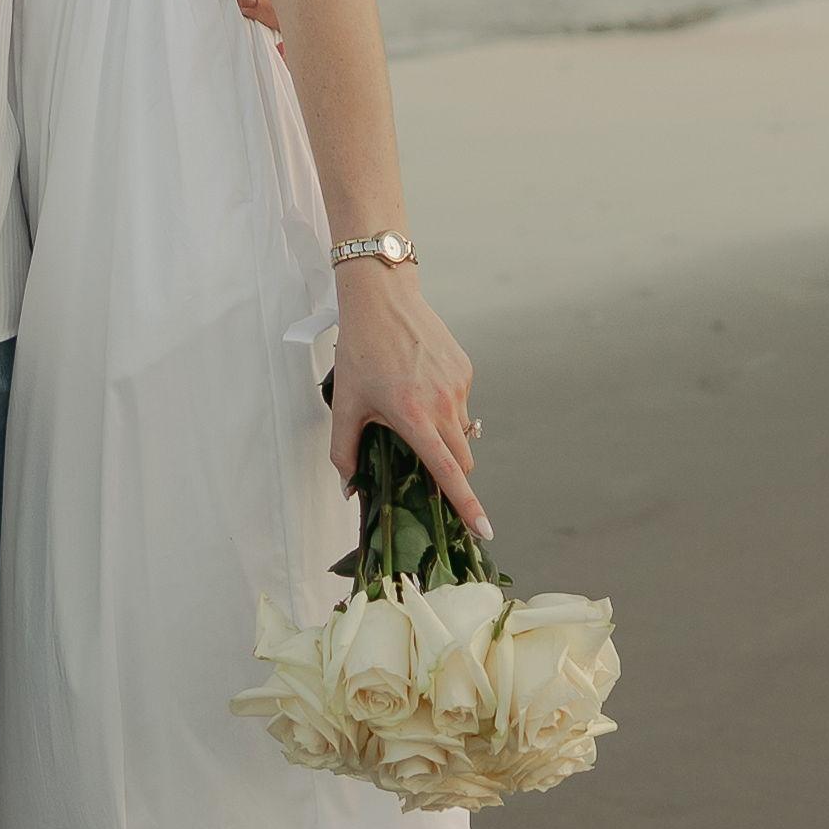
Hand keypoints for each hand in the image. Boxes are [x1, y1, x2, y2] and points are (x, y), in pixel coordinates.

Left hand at [330, 258, 488, 542]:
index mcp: (414, 417)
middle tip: (424, 468)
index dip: (467, 506)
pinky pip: (461, 403)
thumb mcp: (345, 404)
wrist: (382, 297)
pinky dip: (445, 407)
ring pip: (462, 431)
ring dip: (444, 436)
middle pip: (461, 460)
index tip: (484, 531)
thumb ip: (344, 452)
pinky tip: (419, 385)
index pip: (448, 473)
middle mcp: (443, 404)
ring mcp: (458, 385)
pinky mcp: (465, 369)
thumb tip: (349, 489)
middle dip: (450, 474)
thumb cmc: (360, 351)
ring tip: (410, 409)